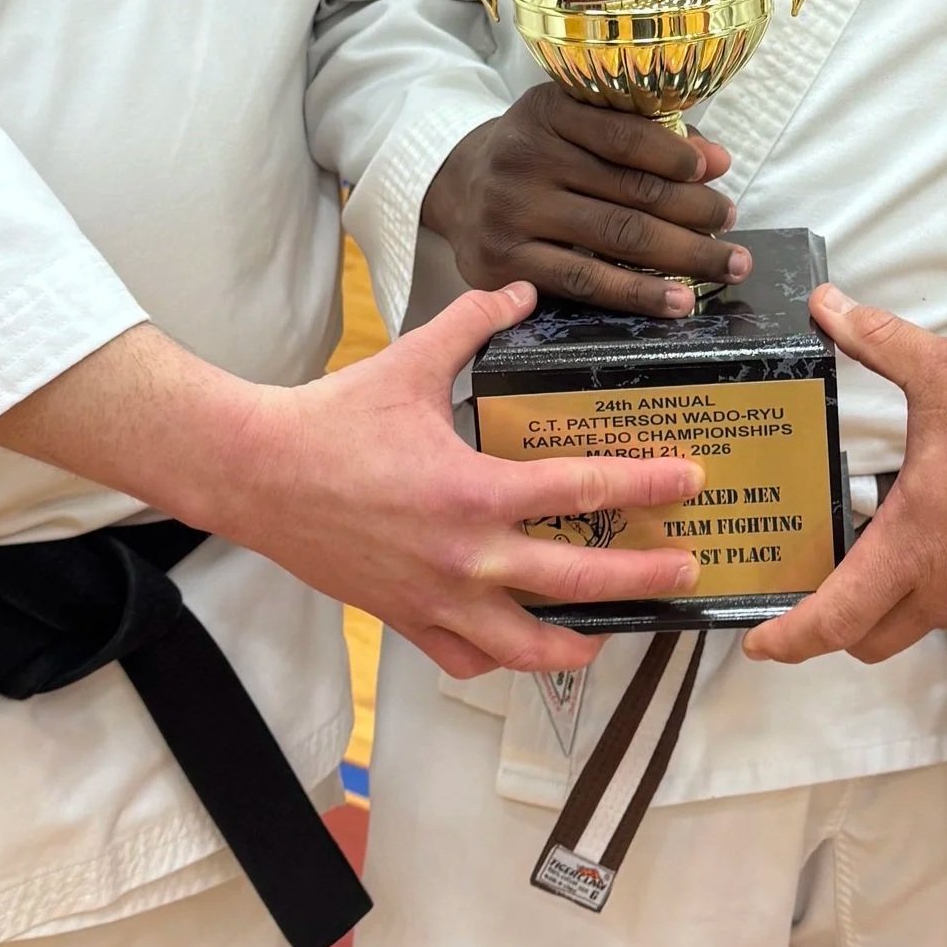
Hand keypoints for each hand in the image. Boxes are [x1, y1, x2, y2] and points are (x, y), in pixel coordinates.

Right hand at [0, 298, 704, 677]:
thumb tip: (520, 288)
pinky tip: (520, 646)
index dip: (644, 484)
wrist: (257, 475)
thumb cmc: (334, 418)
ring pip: (522, 646)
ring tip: (614, 634)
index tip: (689, 481)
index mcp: (473, 491)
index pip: (580, 491)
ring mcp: (434, 598)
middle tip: (686, 570)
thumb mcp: (411, 361)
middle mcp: (463, 556)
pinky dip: (498, 659)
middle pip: (573, 580)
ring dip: (577, 643)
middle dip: (640, 578)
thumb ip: (473, 321)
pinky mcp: (404, 619)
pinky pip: (464, 658)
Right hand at [424, 83, 746, 317]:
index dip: (676, 156)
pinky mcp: (504, 263)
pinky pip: (584, 282)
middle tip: (733, 223)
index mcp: (546, 111)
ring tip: (727, 263)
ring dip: (683, 254)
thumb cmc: (539, 152)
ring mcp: (511, 213)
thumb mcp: (578, 124)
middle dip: (694, 210)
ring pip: (615, 238)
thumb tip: (717, 160)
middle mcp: (524, 158)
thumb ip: (644, 134)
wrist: (459, 188)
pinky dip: (638, 294)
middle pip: (629, 190)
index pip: (623, 134)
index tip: (718, 172)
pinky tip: (679, 300)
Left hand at [743, 286, 946, 666]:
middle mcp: (945, 592)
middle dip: (833, 628)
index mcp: (912, 546)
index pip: (836, 619)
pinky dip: (943, 583)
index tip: (757, 644)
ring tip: (884, 542)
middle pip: (869, 639)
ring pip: (920, 619)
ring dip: (893, 597)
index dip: (789, 638)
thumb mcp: (946, 372)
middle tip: (812, 594)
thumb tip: (826, 303)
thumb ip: (880, 341)